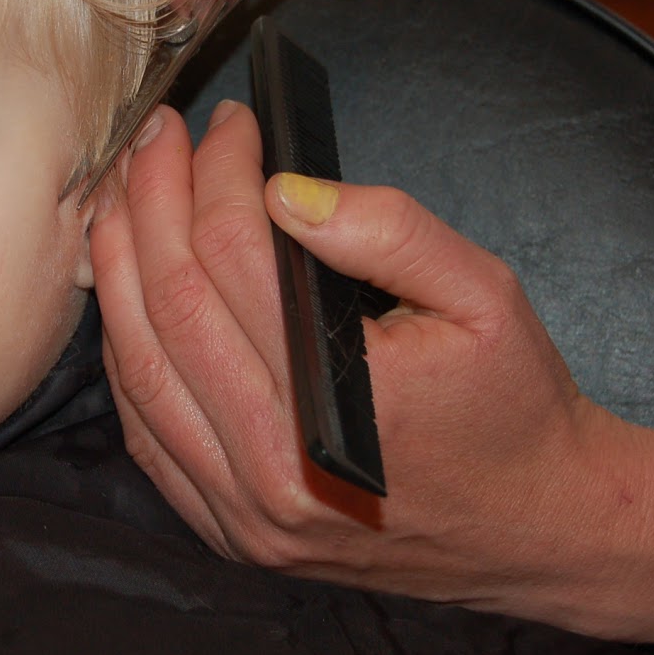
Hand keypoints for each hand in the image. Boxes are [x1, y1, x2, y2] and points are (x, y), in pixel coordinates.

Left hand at [90, 101, 633, 627]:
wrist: (537, 531)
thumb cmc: (513, 409)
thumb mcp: (484, 295)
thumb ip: (388, 233)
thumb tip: (284, 191)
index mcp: (337, 410)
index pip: (234, 257)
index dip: (218, 173)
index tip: (227, 123)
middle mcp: (273, 472)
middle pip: (171, 303)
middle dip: (151, 201)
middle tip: (155, 137)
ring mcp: (240, 513)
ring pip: (138, 366)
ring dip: (117, 268)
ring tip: (123, 194)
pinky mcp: (226, 531)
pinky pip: (143, 428)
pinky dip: (124, 347)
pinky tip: (125, 287)